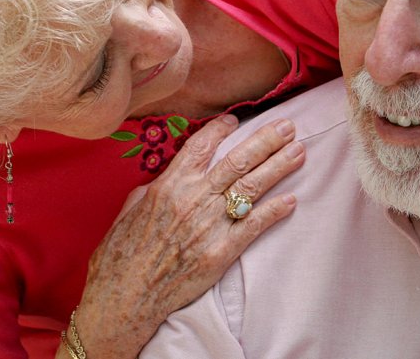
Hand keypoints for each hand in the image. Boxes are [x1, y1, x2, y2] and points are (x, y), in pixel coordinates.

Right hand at [72, 114, 303, 357]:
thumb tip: (168, 177)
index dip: (222, 129)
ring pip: (252, 187)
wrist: (124, 298)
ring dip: (279, 167)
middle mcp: (193, 198)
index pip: (201, 145)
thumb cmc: (120, 255)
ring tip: (299, 152)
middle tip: (288, 127)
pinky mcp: (221, 252)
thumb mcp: (129, 210)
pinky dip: (275, 210)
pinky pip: (254, 225)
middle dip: (267, 140)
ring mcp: (209, 225)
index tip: (237, 120)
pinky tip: (292, 200)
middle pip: (238, 160)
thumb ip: (154, 189)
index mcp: (169, 184)